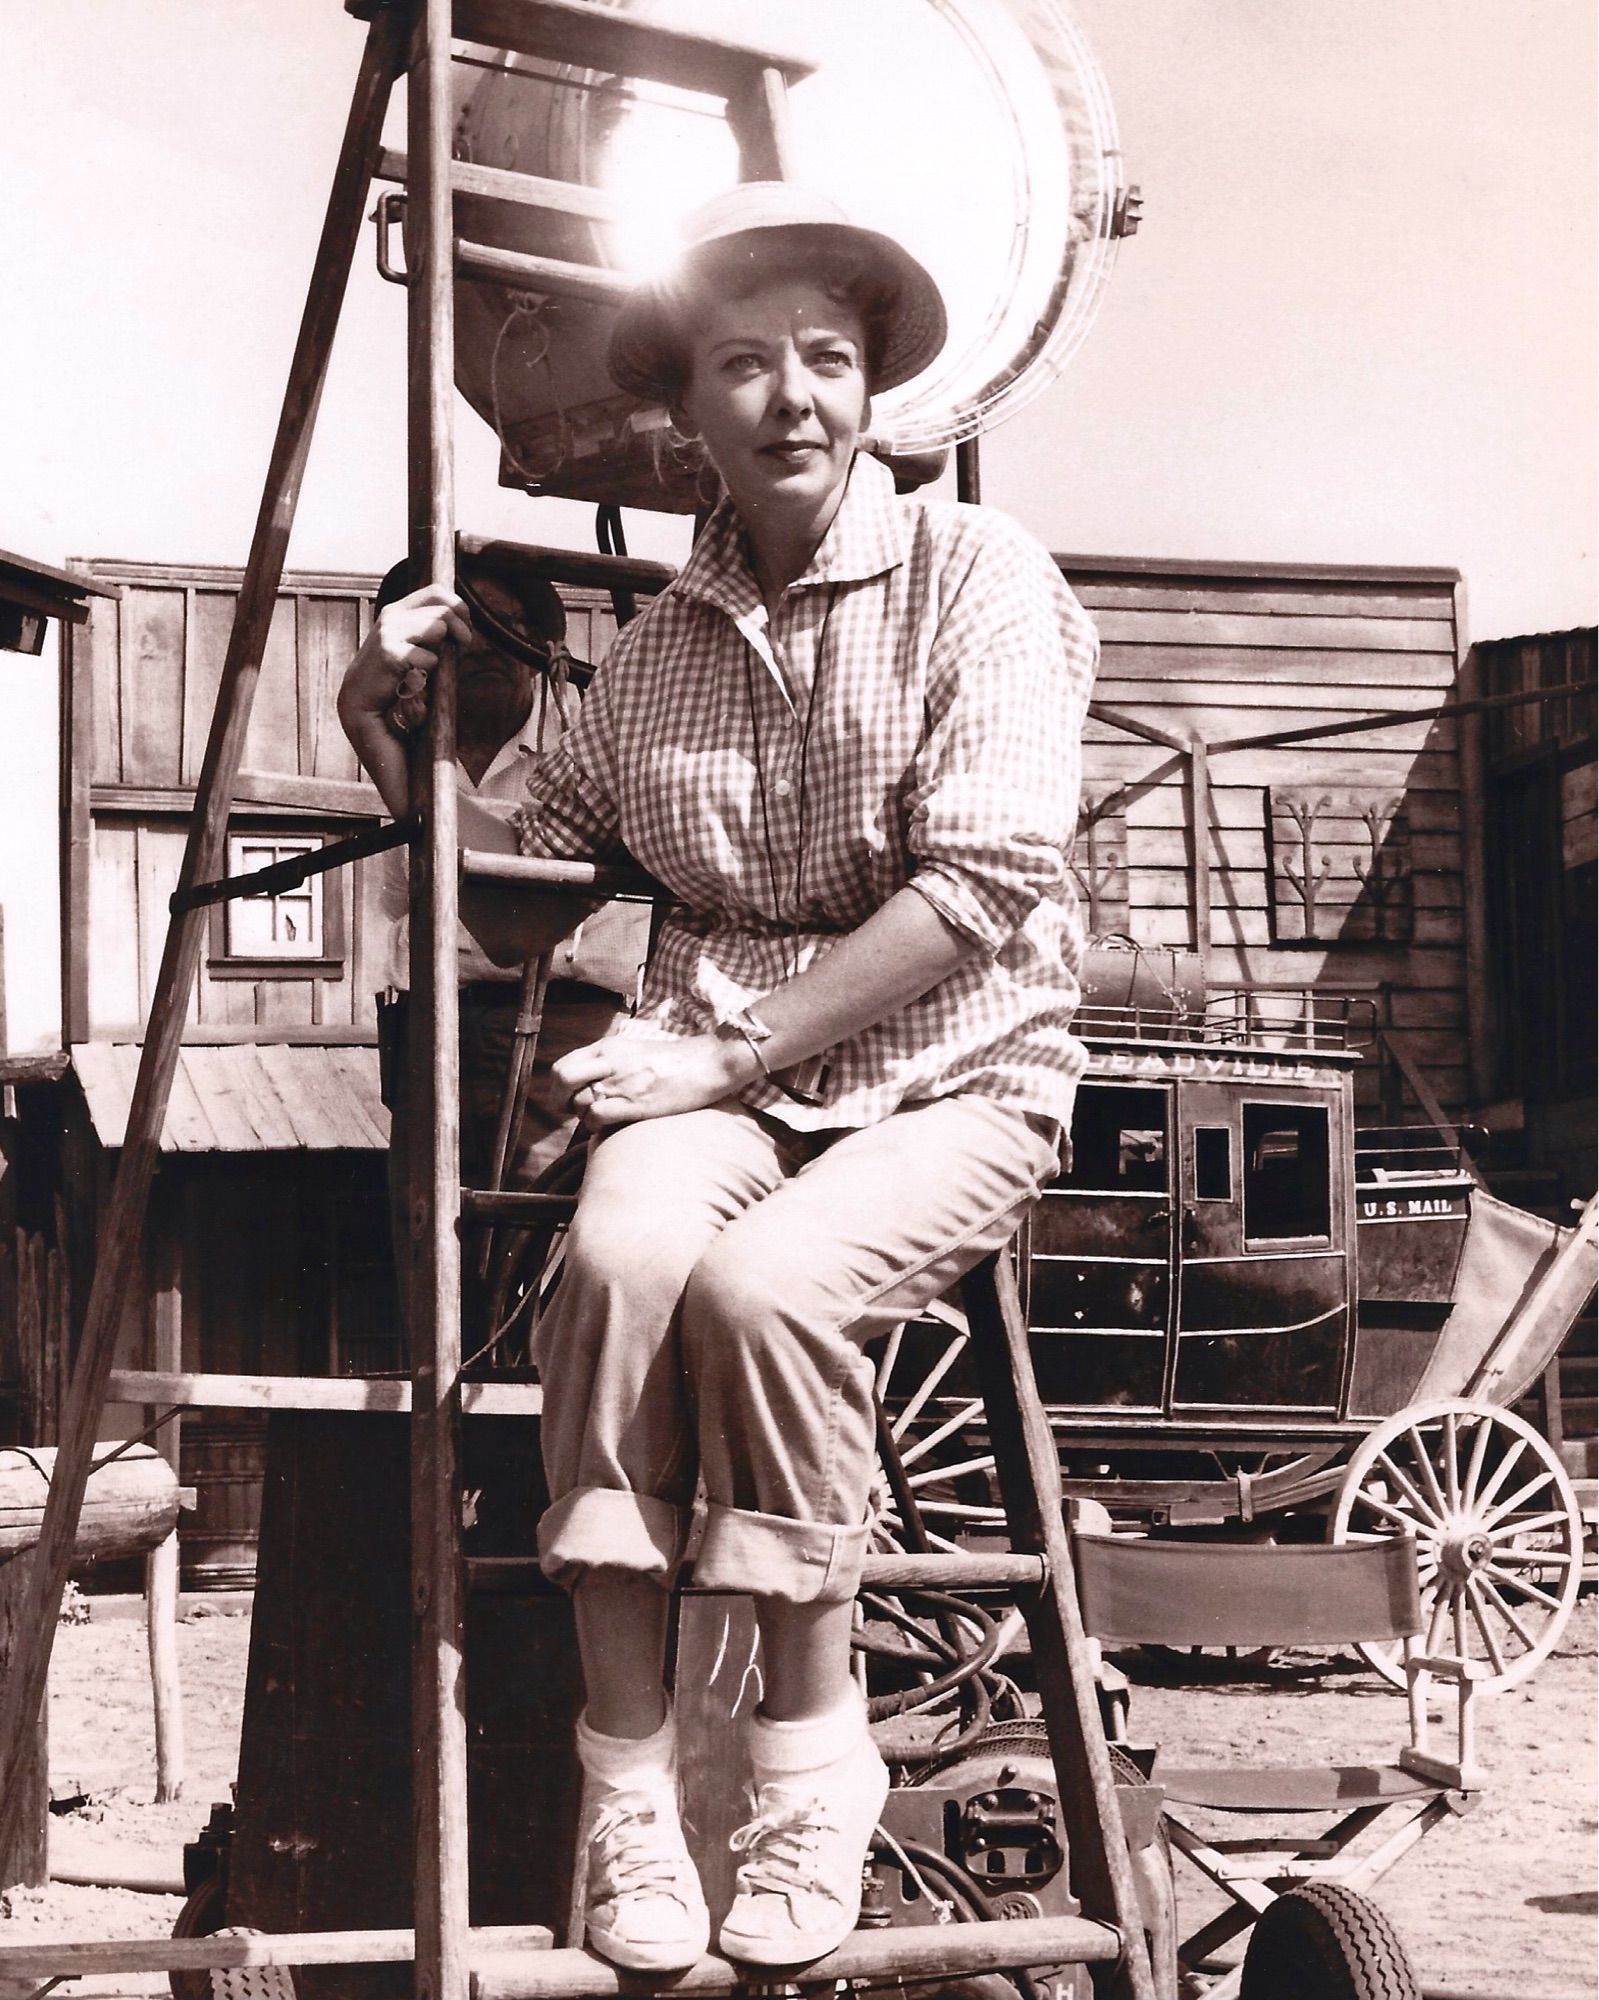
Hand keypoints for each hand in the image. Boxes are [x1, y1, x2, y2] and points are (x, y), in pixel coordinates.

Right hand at [337, 585, 471, 735]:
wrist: (360, 697)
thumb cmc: (392, 672)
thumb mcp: (409, 641)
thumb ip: (430, 626)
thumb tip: (463, 617)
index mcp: (398, 609)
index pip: (438, 592)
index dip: (458, 609)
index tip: (462, 631)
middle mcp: (393, 615)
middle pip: (445, 610)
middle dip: (462, 632)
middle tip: (460, 651)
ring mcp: (389, 632)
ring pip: (439, 627)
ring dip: (447, 650)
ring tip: (436, 666)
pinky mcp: (390, 653)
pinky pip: (430, 657)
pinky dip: (430, 670)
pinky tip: (416, 678)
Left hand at [553, 1030, 759, 1128]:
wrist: (707, 1063)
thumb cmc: (673, 1061)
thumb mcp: (633, 1050)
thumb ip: (608, 1061)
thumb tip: (588, 1080)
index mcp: (607, 1047)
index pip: (563, 1066)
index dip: (557, 1087)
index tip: (566, 1098)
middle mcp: (609, 1062)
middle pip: (562, 1081)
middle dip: (560, 1100)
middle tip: (573, 1111)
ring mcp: (621, 1082)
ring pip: (580, 1102)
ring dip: (585, 1116)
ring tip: (602, 1118)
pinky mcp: (634, 1102)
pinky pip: (597, 1116)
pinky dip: (596, 1126)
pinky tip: (608, 1126)